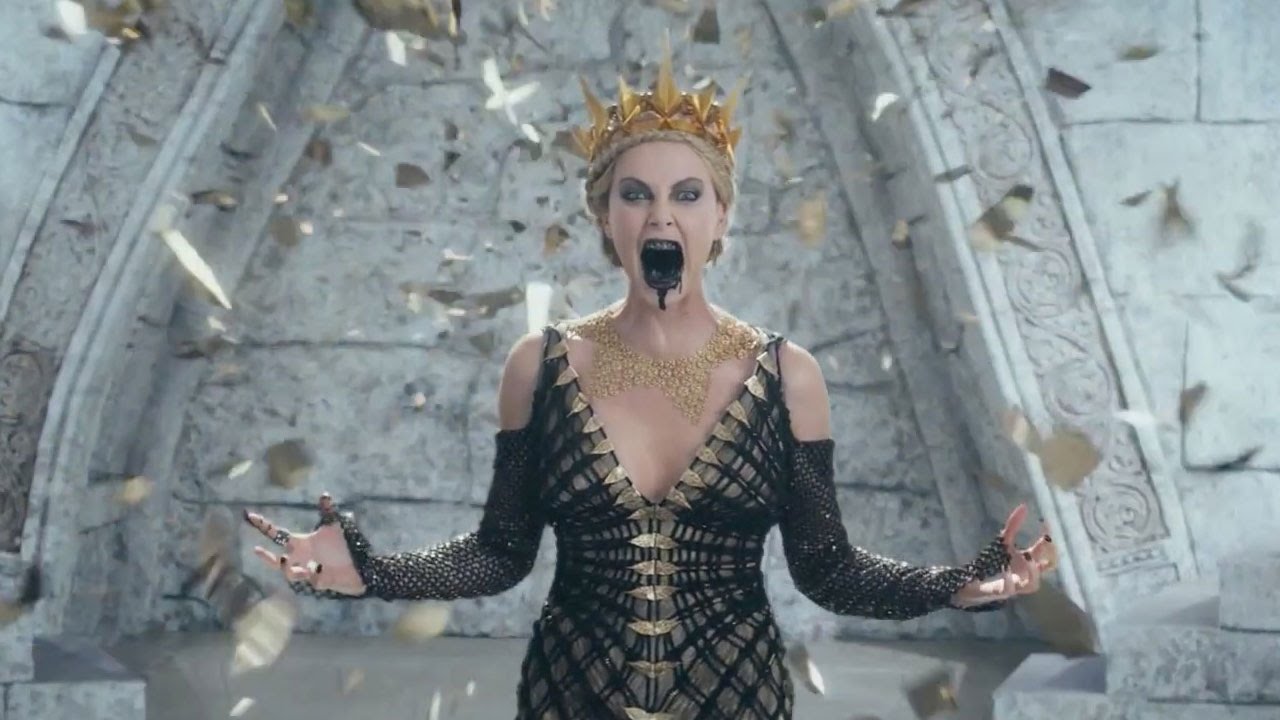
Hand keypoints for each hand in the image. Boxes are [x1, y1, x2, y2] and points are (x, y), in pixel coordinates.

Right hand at [243, 493, 365, 595]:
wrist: (362, 565)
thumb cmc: (346, 546)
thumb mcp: (337, 526)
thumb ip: (328, 512)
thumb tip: (324, 494)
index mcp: (302, 543)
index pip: (278, 534)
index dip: (264, 526)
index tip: (250, 515)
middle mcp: (302, 558)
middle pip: (277, 561)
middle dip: (267, 559)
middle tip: (258, 550)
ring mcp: (310, 571)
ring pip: (290, 574)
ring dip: (288, 568)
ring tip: (287, 559)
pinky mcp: (321, 582)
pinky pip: (313, 580)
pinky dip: (314, 573)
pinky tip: (319, 567)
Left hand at [952, 503, 1055, 607]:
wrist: (974, 582)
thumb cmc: (994, 563)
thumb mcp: (1004, 542)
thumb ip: (1013, 525)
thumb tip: (1024, 506)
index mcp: (1028, 563)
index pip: (1048, 556)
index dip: (1050, 543)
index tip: (1046, 525)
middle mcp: (1025, 575)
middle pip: (1047, 571)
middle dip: (1050, 557)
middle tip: (1044, 543)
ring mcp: (1015, 585)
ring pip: (1033, 585)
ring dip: (1033, 571)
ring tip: (1026, 556)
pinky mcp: (1000, 592)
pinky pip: (1008, 590)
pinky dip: (1009, 581)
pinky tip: (1005, 570)